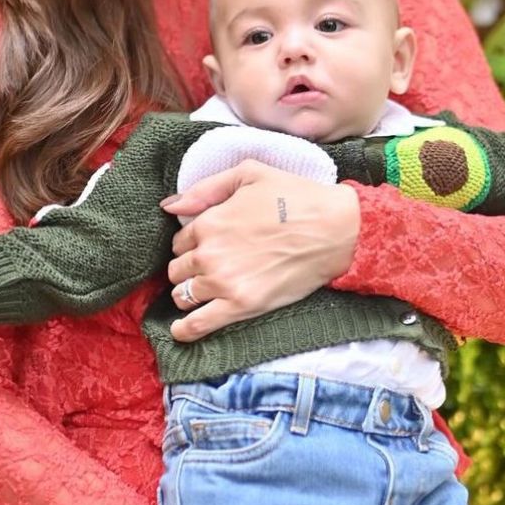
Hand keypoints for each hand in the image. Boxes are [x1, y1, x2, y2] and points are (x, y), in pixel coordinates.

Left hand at [161, 161, 359, 341]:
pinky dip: (185, 330)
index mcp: (209, 222)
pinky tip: (180, 331)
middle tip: (209, 266)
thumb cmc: (296, 197)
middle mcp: (210, 254)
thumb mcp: (250, 173)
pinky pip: (198, 324)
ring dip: (188, 293)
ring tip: (202, 292)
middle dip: (187, 267)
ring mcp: (224, 283)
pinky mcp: (242, 306)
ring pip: (183, 295)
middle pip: (177, 269)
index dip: (192, 242)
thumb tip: (169, 205)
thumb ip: (205, 188)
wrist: (335, 230)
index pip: (179, 240)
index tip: (207, 244)